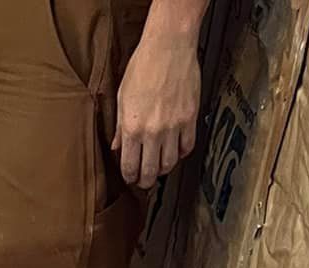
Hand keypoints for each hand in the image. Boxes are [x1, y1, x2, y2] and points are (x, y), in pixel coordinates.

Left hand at [113, 24, 200, 189]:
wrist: (169, 46)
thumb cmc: (144, 66)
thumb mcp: (123, 97)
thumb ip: (121, 126)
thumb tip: (117, 147)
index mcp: (133, 128)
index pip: (130, 167)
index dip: (129, 177)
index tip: (130, 178)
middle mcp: (153, 132)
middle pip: (151, 171)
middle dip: (145, 180)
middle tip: (144, 180)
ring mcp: (174, 127)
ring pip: (170, 163)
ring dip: (163, 169)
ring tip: (159, 166)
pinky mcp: (190, 118)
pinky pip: (187, 147)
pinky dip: (181, 152)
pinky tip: (176, 149)